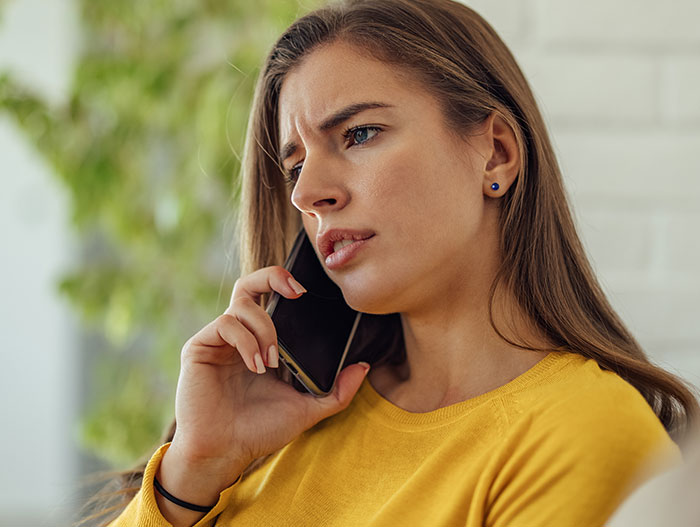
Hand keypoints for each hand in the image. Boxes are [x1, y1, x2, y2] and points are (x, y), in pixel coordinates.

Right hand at [168, 265, 369, 474]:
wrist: (224, 453)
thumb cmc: (260, 431)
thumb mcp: (307, 409)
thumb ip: (338, 391)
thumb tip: (364, 366)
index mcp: (260, 342)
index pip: (270, 299)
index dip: (285, 284)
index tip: (306, 292)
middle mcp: (238, 335)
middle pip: (250, 284)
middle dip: (273, 276)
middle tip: (296, 291)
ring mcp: (218, 340)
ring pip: (242, 303)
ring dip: (265, 328)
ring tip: (271, 361)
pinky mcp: (199, 347)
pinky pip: (225, 323)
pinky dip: (246, 340)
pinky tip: (255, 365)